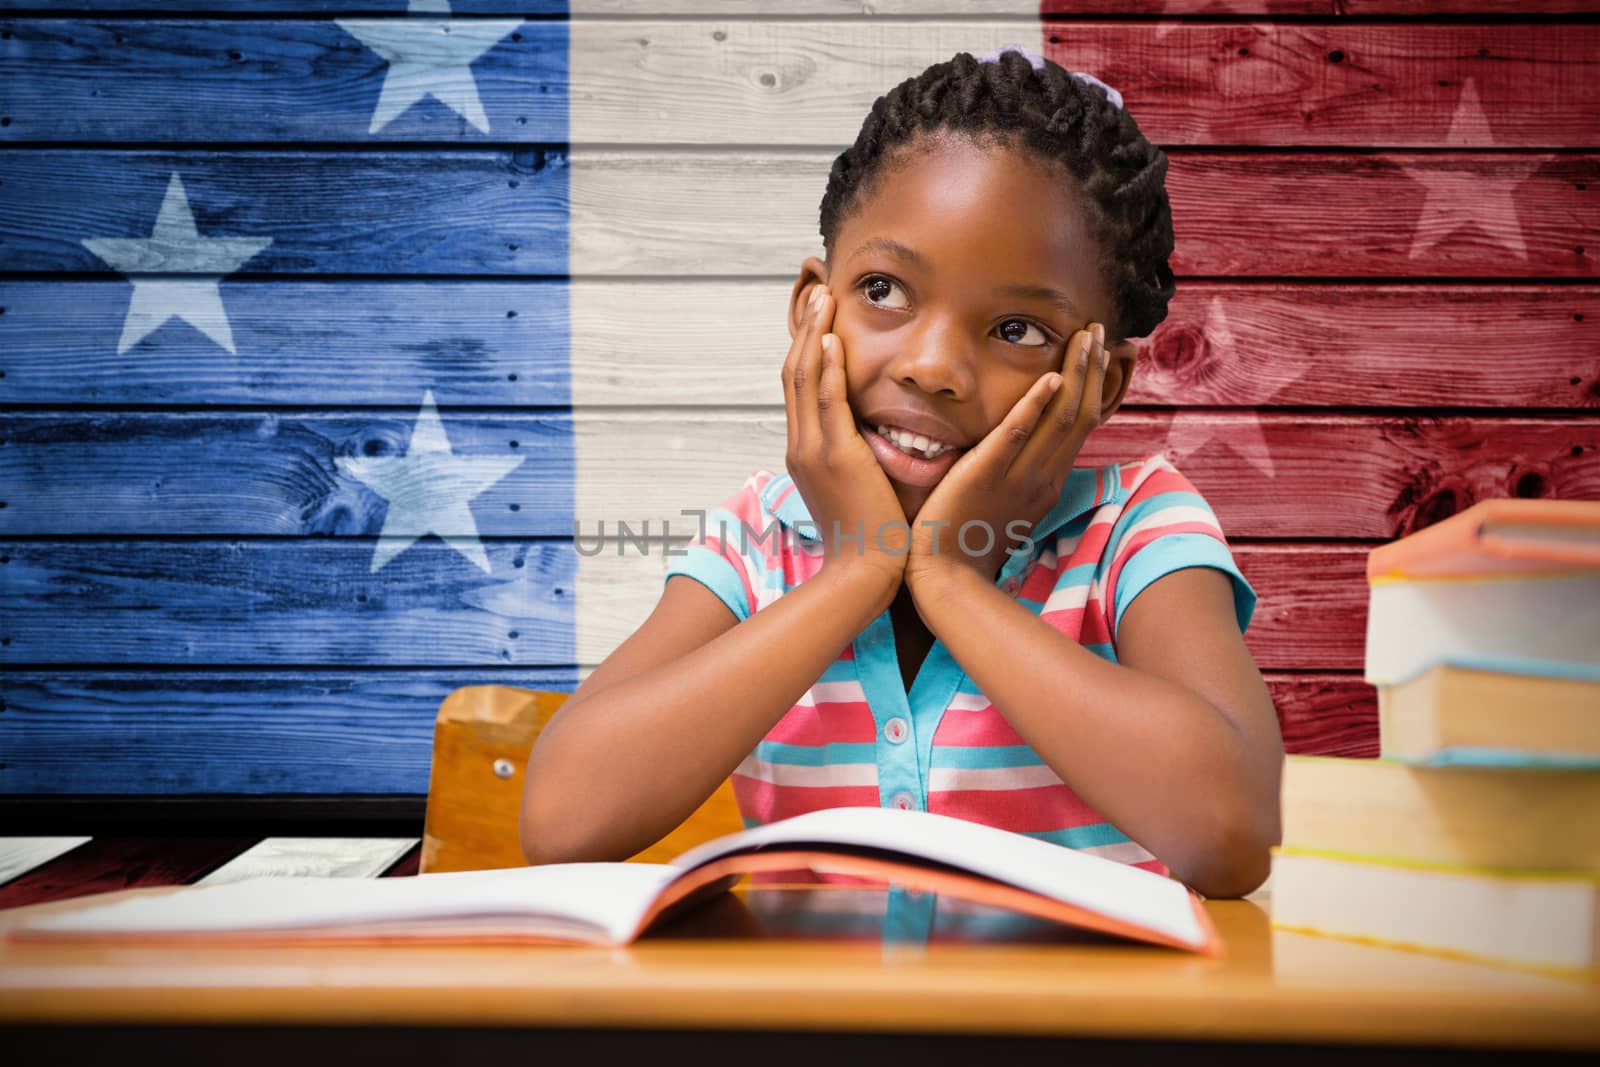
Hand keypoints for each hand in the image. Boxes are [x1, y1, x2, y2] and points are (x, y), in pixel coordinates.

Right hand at [783, 284, 908, 593]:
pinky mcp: (835, 457)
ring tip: (824, 299)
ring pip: (804, 378)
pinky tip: (832, 339)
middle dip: (805, 330)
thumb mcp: (855, 489)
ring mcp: (813, 451)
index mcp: (805, 453)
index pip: (799, 388)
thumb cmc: (869, 537)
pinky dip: (826, 367)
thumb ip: (857, 458)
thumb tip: (872, 438)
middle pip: (793, 373)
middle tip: (818, 292)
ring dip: (813, 334)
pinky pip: (826, 401)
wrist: (864, 573)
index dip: (806, 349)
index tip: (818, 318)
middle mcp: (800, 446)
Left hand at [907, 321, 1110, 592]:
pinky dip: (1034, 406)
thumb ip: (1016, 471)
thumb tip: (1021, 443)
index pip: (1081, 425)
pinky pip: (1015, 436)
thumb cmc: (966, 542)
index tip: (1103, 353)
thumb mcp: (1005, 502)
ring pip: (1059, 419)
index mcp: (1047, 482)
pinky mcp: (986, 476)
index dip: (1095, 386)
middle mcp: (1042, 478)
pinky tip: (1048, 378)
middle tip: (1100, 330)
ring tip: (1085, 337)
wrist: (944, 579)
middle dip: (1093, 369)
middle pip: (1079, 414)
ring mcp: (1017, 477)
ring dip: (1075, 374)